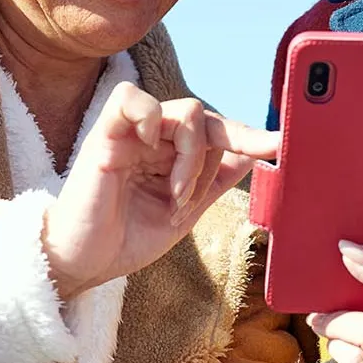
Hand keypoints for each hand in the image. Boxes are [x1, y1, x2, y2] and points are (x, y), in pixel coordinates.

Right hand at [41, 81, 277, 297]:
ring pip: (185, 111)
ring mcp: (130, 132)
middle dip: (216, 158)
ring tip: (172, 194)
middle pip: (206, 118)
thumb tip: (256, 155)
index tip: (279, 145)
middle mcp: (153, 137)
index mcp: (171, 153)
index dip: (249, 136)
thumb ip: (216, 181)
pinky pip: (131, 98)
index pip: (217, 131)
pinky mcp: (105, 133)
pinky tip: (149, 152)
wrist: (83, 264)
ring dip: (189, 156)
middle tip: (190, 198)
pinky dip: (149, 117)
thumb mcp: (183, 213)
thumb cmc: (125, 240)